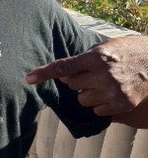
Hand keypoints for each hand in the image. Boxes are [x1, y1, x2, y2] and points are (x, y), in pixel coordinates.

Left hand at [26, 36, 147, 119]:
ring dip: (88, 94)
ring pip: (83, 100)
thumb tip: (61, 73)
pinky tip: (112, 93)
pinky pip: (97, 110)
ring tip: (103, 84)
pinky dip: (100, 104)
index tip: (29, 78)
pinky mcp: (122, 104)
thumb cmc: (127, 51)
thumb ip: (83, 59)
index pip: (65, 66)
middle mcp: (104, 74)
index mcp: (97, 57)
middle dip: (77, 81)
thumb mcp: (105, 47)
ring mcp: (114, 91)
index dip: (45, 72)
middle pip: (72, 85)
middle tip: (91, 74)